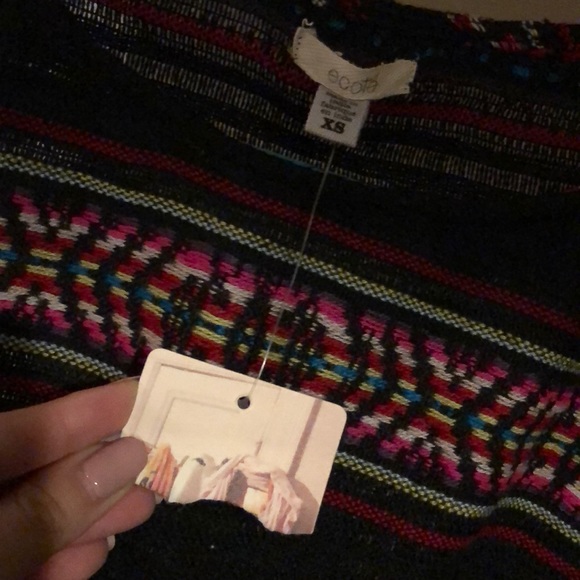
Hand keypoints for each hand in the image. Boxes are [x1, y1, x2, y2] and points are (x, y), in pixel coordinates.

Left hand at [0, 378, 153, 578]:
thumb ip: (47, 509)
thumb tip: (125, 457)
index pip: (22, 433)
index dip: (79, 414)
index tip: (137, 394)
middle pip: (33, 470)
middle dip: (95, 469)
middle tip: (150, 456)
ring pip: (30, 514)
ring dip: (86, 516)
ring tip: (139, 506)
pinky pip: (17, 556)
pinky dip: (54, 557)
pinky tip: (90, 555)